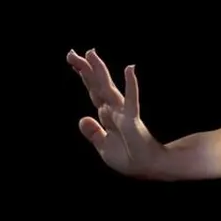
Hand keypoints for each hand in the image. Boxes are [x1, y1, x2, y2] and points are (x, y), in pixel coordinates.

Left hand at [67, 48, 163, 177]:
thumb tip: (83, 118)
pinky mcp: (132, 119)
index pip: (94, 92)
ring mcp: (123, 113)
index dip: (85, 78)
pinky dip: (130, 84)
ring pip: (108, 88)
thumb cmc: (129, 158)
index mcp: (107, 116)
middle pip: (97, 86)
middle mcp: (114, 110)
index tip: (74, 62)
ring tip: (91, 54)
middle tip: (72, 53)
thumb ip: (94, 133)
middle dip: (85, 70)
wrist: (148, 167)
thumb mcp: (105, 147)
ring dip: (100, 72)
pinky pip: (130, 99)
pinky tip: (129, 69)